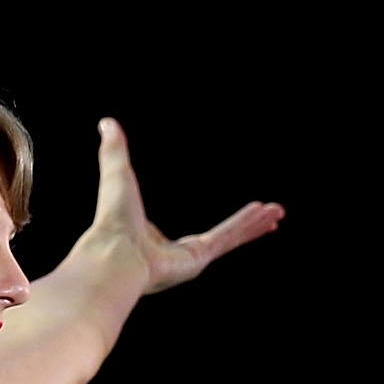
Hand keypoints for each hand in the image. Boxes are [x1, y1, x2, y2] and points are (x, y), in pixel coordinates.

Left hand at [64, 118, 284, 297]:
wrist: (114, 252)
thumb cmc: (112, 220)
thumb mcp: (117, 175)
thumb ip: (114, 151)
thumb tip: (106, 123)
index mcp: (157, 243)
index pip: (196, 237)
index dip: (218, 227)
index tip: (232, 224)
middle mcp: (177, 256)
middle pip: (221, 238)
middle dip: (246, 226)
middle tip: (267, 217)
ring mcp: (189, 260)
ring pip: (230, 237)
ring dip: (253, 224)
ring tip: (277, 213)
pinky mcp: (197, 259)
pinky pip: (226, 238)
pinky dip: (245, 225)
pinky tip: (265, 215)